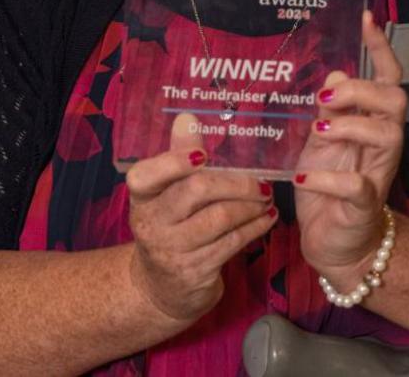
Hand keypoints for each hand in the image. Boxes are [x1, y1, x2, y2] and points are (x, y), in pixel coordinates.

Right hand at [124, 116, 276, 322]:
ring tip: (267, 198)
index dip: (174, 161)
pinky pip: (232, 242)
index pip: (145, 175)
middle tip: (260, 181)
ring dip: (250, 206)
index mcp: (142, 198)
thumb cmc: (171, 228)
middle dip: (235, 183)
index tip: (203, 154)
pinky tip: (266, 218)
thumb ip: (178, 158)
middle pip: (196, 191)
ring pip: (220, 218)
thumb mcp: (167, 195)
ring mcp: (171, 250)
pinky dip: (255, 227)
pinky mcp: (194, 271)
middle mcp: (151, 223)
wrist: (161, 289)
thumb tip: (187, 119)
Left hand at [293, 11, 407, 287]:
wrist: (334, 242)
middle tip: (326, 100)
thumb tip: (336, 74)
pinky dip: (329, 178)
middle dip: (363, 90)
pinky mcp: (363, 206)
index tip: (367, 20)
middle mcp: (382, 145)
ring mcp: (377, 174)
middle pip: (395, 101)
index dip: (381, 49)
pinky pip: (357, 186)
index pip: (387, 79)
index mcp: (370, 123)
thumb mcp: (322, 140)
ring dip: (351, 126)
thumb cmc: (328, 185)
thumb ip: (331, 108)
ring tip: (320, 131)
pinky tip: (304, 177)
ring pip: (387, 135)